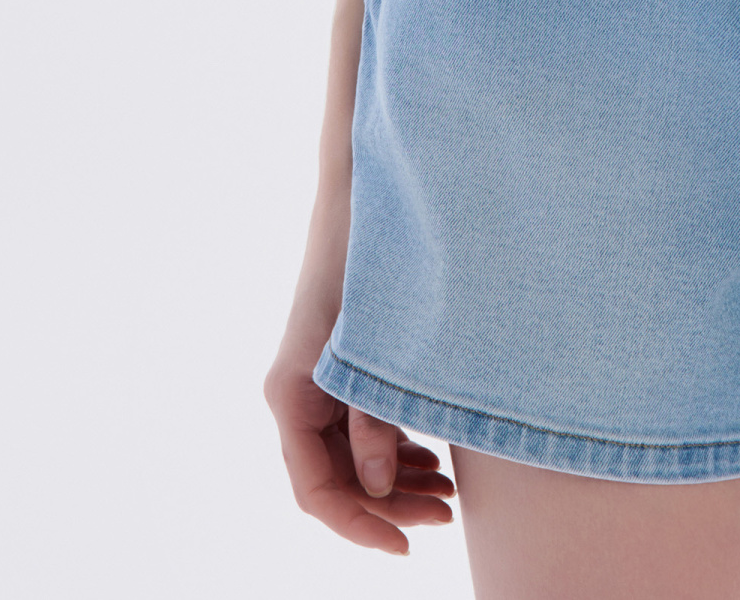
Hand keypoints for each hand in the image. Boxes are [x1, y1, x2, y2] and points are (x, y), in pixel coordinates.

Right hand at [264, 257, 455, 550]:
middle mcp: (297, 395)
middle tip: (446, 515)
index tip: (406, 546)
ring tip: (448, 492)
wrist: (361, 194)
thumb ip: (373, 417)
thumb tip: (381, 487)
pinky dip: (394, 449)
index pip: (315, 491)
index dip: (359, 526)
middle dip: (390, 507)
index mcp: (290, 395)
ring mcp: (317, 382)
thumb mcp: (371, 346)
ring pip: (350, 459)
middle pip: (337, 480)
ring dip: (396, 482)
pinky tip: (431, 456)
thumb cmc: (367, 262)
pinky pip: (358, 429)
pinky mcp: (339, 368)